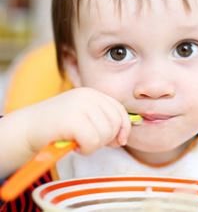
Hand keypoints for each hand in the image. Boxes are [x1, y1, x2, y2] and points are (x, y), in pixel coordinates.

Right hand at [0, 87, 130, 176]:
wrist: (27, 128)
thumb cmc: (58, 128)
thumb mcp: (85, 120)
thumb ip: (104, 124)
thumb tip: (122, 139)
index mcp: (93, 94)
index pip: (120, 110)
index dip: (124, 128)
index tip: (119, 141)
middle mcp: (88, 96)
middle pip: (115, 123)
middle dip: (107, 138)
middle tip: (90, 142)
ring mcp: (80, 105)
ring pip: (106, 133)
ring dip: (94, 145)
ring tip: (79, 142)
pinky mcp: (72, 119)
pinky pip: (93, 141)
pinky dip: (86, 149)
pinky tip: (75, 145)